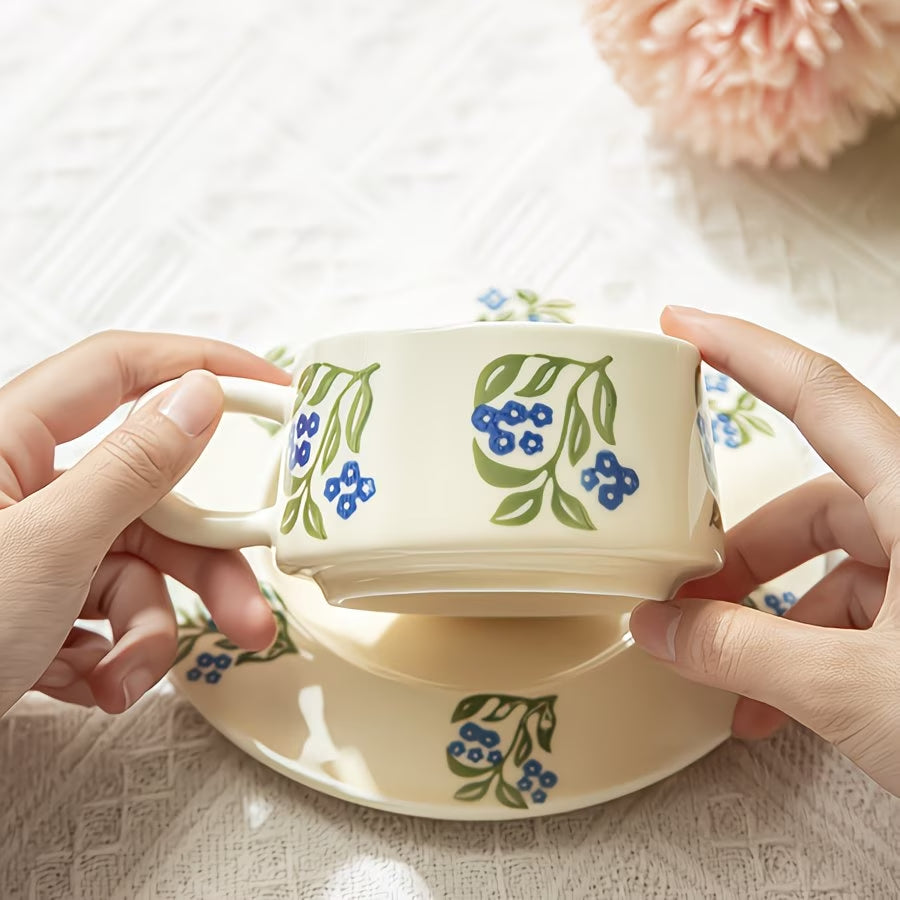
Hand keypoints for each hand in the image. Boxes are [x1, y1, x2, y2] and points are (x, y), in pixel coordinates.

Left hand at [0, 332, 290, 715]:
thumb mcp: (47, 548)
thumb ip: (133, 468)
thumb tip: (198, 397)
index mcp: (10, 441)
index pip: (121, 369)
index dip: (200, 366)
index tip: (271, 390)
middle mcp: (27, 491)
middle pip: (152, 499)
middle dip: (203, 564)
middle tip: (247, 608)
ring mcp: (34, 553)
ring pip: (137, 572)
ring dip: (147, 635)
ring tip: (124, 681)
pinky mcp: (38, 608)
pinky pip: (107, 618)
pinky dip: (109, 658)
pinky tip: (80, 685)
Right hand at [630, 307, 899, 796]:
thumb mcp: (856, 687)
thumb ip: (743, 651)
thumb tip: (658, 630)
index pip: (816, 392)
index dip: (741, 349)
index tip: (681, 324)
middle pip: (813, 504)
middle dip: (739, 555)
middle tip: (681, 596)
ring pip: (836, 566)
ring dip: (768, 617)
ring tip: (722, 670)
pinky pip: (861, 613)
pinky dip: (806, 651)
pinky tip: (771, 701)